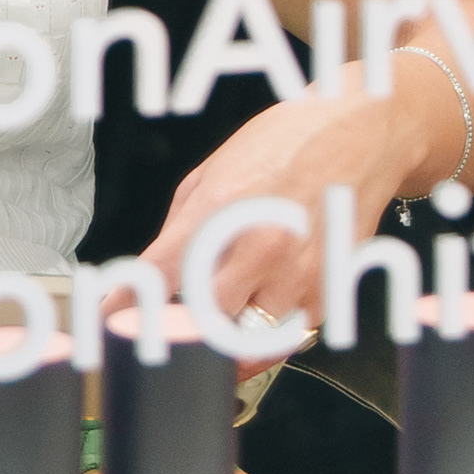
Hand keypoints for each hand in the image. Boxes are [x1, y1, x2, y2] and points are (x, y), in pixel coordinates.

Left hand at [143, 72, 445, 337]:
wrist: (362, 132)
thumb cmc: (289, 142)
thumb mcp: (216, 169)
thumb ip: (182, 227)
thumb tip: (155, 274)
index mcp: (222, 209)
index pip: (158, 275)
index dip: (126, 305)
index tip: (111, 321)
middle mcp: (258, 246)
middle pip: (200, 321)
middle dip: (184, 323)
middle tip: (179, 316)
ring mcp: (296, 275)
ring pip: (243, 341)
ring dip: (227, 333)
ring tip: (227, 309)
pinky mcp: (327, 293)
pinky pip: (285, 338)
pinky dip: (268, 332)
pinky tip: (266, 300)